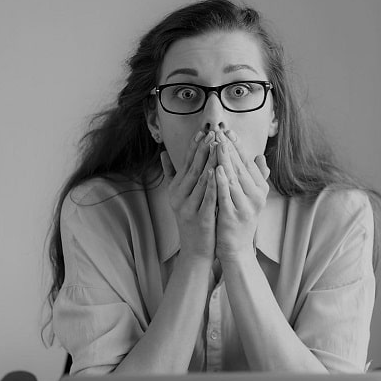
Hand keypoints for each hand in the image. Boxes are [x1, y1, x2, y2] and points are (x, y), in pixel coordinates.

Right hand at [161, 131, 217, 259]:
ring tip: (217, 146)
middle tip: (213, 132)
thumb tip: (163, 153)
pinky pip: (206, 199)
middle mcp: (178, 197)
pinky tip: (216, 172)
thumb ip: (171, 174)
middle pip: (192, 168)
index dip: (194, 146)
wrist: (196, 250)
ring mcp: (187, 208)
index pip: (185, 163)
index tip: (203, 131)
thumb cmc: (192, 219)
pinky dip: (211, 185)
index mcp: (175, 189)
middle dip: (203, 149)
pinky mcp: (199, 219)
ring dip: (209, 162)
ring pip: (199, 181)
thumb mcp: (179, 196)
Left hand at [213, 130, 269, 261]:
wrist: (236, 249)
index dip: (237, 146)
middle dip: (229, 148)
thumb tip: (260, 157)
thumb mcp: (249, 197)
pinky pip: (226, 195)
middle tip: (220, 130)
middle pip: (241, 167)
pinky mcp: (234, 216)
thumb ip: (254, 177)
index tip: (227, 130)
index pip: (247, 162)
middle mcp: (256, 196)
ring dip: (225, 160)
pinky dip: (221, 181)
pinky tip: (215, 169)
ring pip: (234, 178)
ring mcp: (246, 206)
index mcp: (260, 189)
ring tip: (217, 143)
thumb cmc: (240, 219)